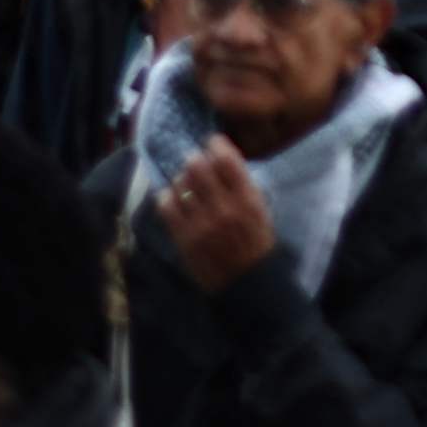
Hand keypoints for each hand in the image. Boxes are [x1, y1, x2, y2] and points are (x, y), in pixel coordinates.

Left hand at [159, 136, 277, 290]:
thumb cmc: (256, 241)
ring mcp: (201, 224)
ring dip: (182, 179)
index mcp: (247, 198)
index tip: (212, 144)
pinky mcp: (184, 238)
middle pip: (198, 166)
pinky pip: (166, 207)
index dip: (215, 144)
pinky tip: (173, 199)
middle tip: (195, 162)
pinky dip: (167, 197)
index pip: (226, 158)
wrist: (246, 282)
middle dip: (195, 159)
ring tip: (186, 183)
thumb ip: (241, 183)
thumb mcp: (260, 208)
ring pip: (180, 184)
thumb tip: (219, 157)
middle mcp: (224, 208)